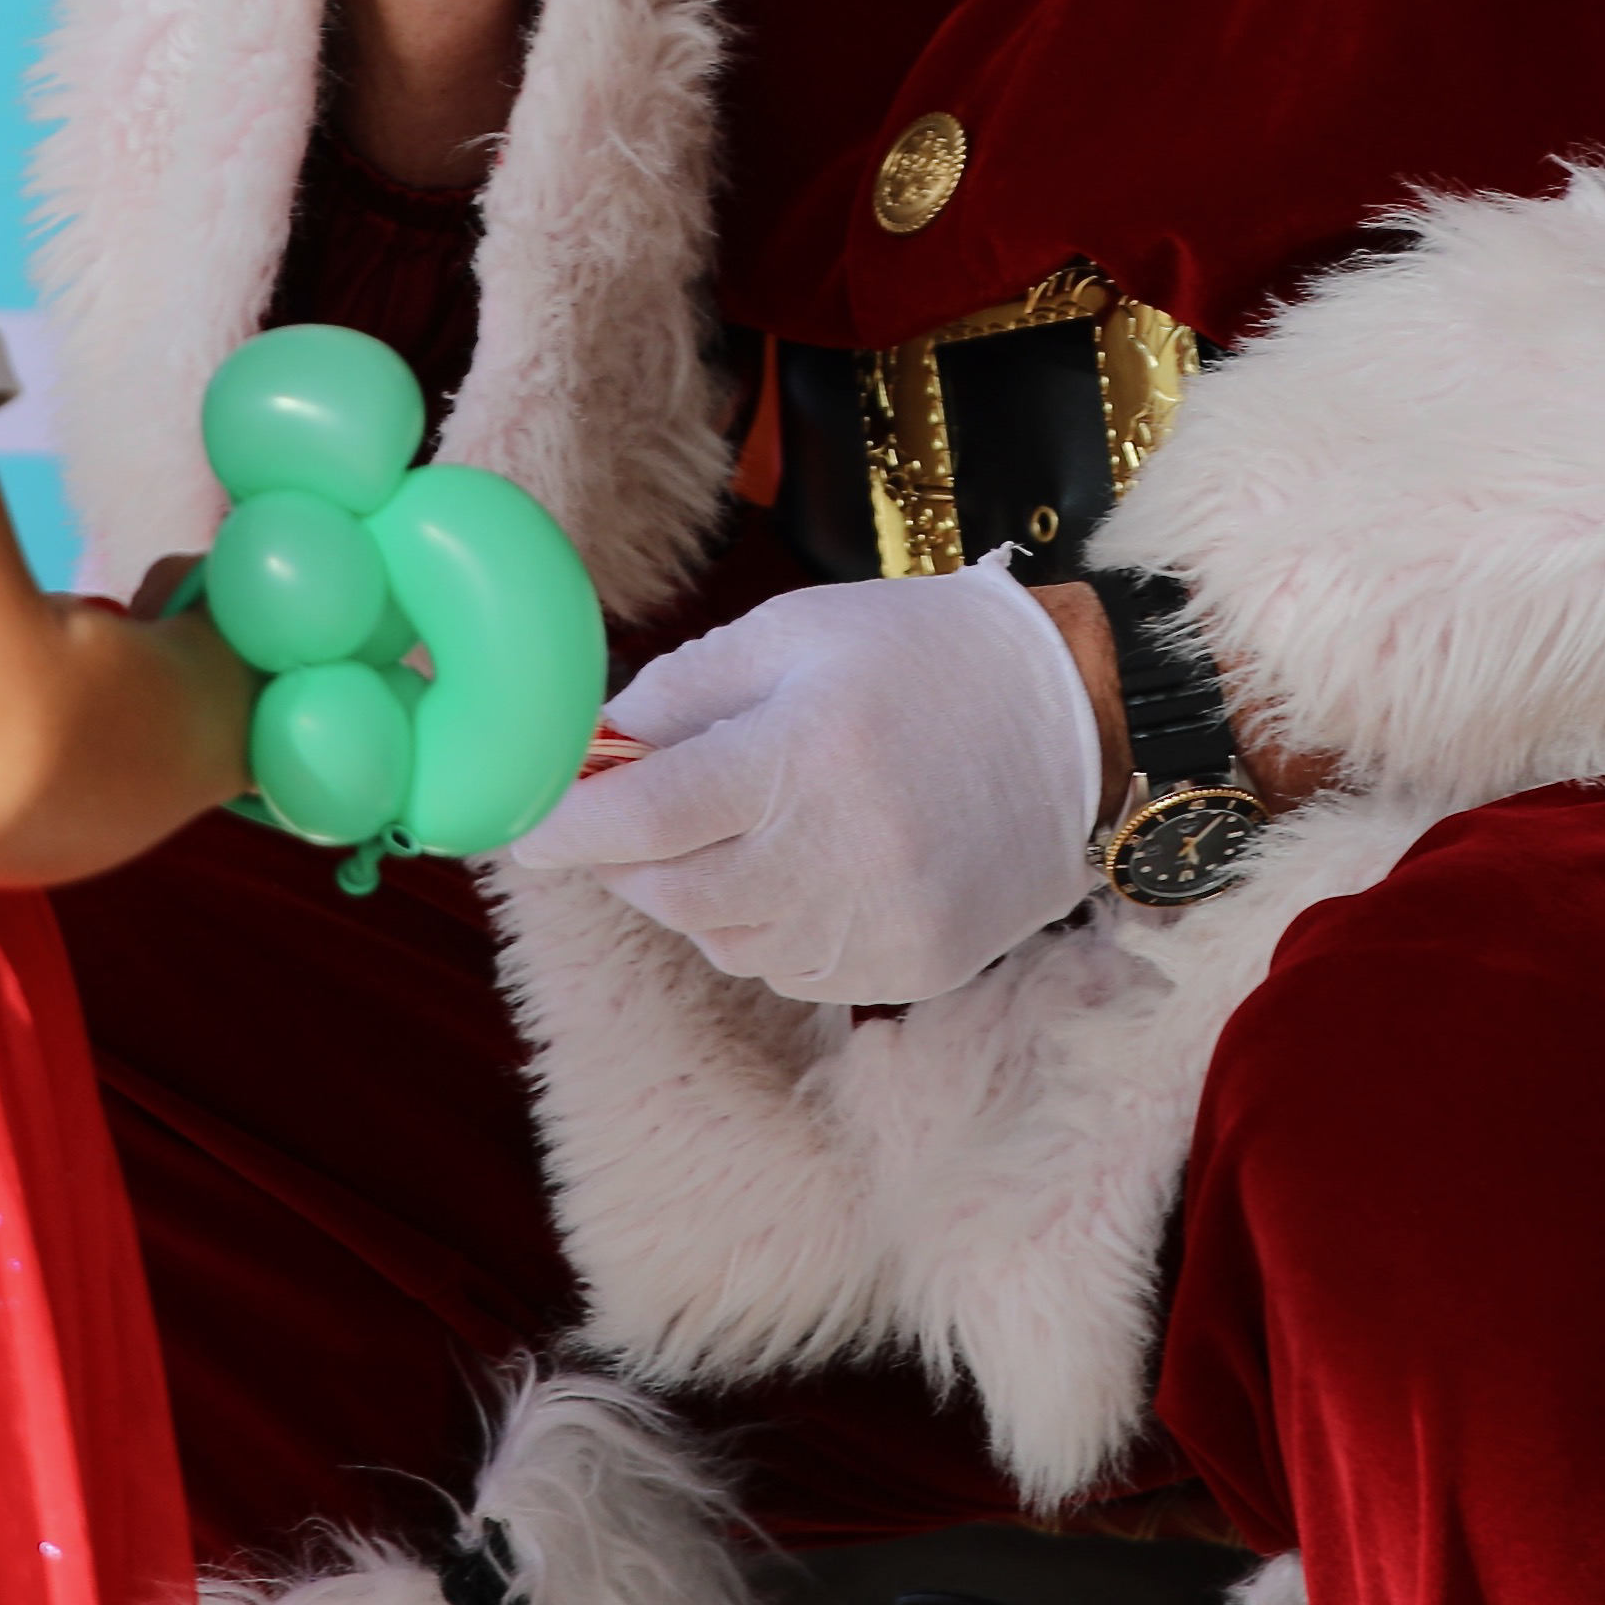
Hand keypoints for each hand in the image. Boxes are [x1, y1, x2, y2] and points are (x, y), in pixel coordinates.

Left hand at [506, 560, 1101, 1006]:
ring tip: (733, 834)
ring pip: (725, 941)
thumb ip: (685, 689)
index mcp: (804, 752)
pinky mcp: (914, 964)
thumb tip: (596, 745)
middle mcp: (840, 851)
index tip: (528, 830)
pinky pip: (791, 970)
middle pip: (673, 892)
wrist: (1076, 718)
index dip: (570, 827)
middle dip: (627, 863)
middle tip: (622, 825)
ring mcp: (880, 921)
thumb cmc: (923, 657)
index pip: (646, 814)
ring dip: (698, 896)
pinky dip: (766, 928)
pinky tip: (798, 871)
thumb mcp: (797, 633)